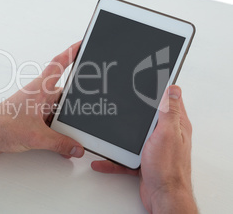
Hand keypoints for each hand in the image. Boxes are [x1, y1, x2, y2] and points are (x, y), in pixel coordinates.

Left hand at [0, 42, 84, 160]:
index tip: (83, 43)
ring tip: (75, 133)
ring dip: (67, 121)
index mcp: (40, 89)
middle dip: (78, 101)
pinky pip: (53, 122)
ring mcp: (37, 107)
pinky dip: (60, 132)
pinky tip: (65, 143)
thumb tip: (76, 148)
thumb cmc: (0, 125)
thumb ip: (59, 143)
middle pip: (66, 93)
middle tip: (90, 106)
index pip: (59, 64)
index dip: (72, 52)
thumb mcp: (36, 136)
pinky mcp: (34, 119)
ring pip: (60, 110)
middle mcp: (40, 95)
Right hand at [91, 86, 197, 213]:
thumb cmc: (168, 168)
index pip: (168, 101)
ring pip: (132, 137)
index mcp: (174, 125)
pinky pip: (124, 157)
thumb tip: (172, 88)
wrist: (163, 197)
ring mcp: (153, 148)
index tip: (145, 79)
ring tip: (105, 130)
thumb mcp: (167, 133)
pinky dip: (112, 159)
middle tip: (120, 102)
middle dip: (132, 111)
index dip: (159, 88)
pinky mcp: (143, 162)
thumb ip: (168, 111)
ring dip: (118, 136)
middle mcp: (164, 135)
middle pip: (146, 117)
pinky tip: (101, 159)